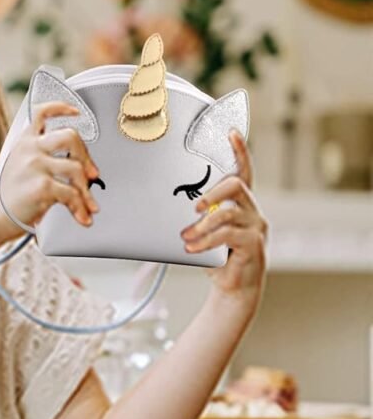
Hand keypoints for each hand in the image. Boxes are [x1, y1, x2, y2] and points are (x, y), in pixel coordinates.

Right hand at [0, 101, 100, 240]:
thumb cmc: (9, 195)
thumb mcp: (18, 164)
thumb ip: (39, 155)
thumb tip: (77, 163)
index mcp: (24, 141)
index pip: (42, 112)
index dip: (62, 108)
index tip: (76, 111)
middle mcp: (30, 149)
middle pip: (70, 137)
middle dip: (87, 157)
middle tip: (92, 174)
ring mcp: (35, 166)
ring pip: (76, 169)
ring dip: (86, 190)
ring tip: (88, 204)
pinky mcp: (42, 186)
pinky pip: (72, 194)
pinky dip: (81, 208)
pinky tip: (82, 216)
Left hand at [179, 129, 268, 304]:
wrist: (232, 286)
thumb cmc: (216, 256)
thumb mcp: (202, 232)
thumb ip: (194, 217)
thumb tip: (163, 208)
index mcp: (240, 202)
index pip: (243, 171)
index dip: (239, 151)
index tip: (230, 133)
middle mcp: (252, 210)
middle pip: (236, 185)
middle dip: (212, 192)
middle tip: (193, 206)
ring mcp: (255, 226)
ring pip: (228, 212)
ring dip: (202, 224)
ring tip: (186, 237)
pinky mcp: (253, 244)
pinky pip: (227, 235)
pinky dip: (206, 241)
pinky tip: (192, 248)